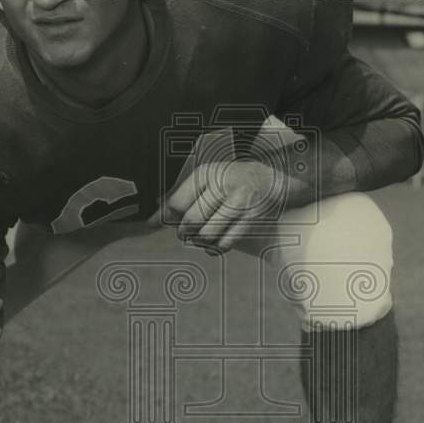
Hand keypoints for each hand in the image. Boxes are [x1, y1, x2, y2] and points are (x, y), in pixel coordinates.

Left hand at [148, 160, 306, 252]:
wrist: (273, 183)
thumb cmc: (232, 184)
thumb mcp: (206, 183)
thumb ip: (178, 199)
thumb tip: (150, 221)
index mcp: (208, 173)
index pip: (177, 203)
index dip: (171, 219)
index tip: (174, 223)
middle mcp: (223, 184)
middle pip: (191, 221)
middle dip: (186, 233)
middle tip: (188, 233)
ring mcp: (240, 202)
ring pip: (207, 234)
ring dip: (201, 242)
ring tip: (203, 237)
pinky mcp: (253, 219)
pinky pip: (225, 243)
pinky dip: (216, 248)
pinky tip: (216, 243)